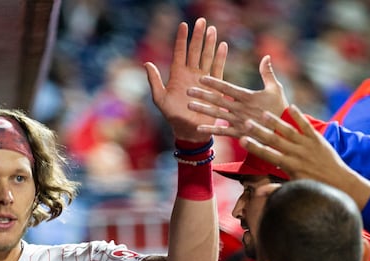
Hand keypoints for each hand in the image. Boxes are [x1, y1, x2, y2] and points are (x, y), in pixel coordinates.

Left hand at [146, 18, 226, 142]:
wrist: (188, 131)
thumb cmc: (172, 116)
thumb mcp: (160, 99)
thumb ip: (154, 81)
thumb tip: (147, 63)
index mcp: (177, 74)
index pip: (180, 52)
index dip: (181, 39)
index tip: (183, 25)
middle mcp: (191, 74)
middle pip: (195, 51)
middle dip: (197, 36)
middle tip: (201, 21)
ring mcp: (203, 79)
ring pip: (207, 57)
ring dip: (209, 44)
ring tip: (212, 30)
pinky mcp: (214, 87)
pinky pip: (218, 70)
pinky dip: (220, 58)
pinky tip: (222, 46)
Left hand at [187, 55, 289, 139]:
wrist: (284, 132)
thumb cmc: (280, 108)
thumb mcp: (276, 89)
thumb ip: (268, 73)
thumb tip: (266, 56)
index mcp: (248, 96)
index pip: (227, 88)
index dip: (214, 82)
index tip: (201, 77)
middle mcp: (241, 108)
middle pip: (218, 100)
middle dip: (202, 95)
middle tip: (188, 90)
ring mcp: (239, 121)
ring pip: (217, 114)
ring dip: (203, 110)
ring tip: (189, 105)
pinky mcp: (239, 133)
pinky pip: (223, 132)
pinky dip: (211, 130)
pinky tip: (198, 128)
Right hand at [240, 105, 369, 209]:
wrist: (340, 182)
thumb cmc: (315, 187)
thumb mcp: (294, 188)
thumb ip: (275, 189)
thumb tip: (257, 192)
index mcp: (289, 166)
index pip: (267, 155)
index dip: (254, 147)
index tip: (242, 140)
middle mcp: (297, 153)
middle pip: (274, 140)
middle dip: (259, 131)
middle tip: (247, 122)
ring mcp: (307, 145)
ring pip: (288, 131)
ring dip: (275, 122)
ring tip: (263, 114)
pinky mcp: (317, 139)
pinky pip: (306, 125)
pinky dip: (299, 116)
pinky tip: (290, 107)